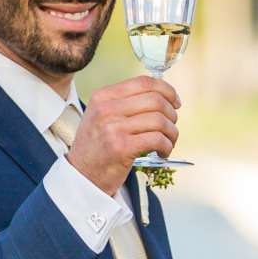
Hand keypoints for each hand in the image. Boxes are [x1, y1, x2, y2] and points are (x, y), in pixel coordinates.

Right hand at [65, 76, 179, 196]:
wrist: (82, 176)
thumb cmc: (98, 147)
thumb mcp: (102, 116)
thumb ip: (125, 103)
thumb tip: (163, 95)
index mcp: (103, 96)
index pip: (143, 82)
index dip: (166, 90)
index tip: (175, 102)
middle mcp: (106, 109)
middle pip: (155, 100)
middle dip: (171, 114)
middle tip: (170, 127)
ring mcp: (113, 128)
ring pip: (159, 120)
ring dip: (171, 133)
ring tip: (167, 143)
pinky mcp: (121, 148)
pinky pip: (157, 139)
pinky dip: (167, 146)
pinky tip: (162, 153)